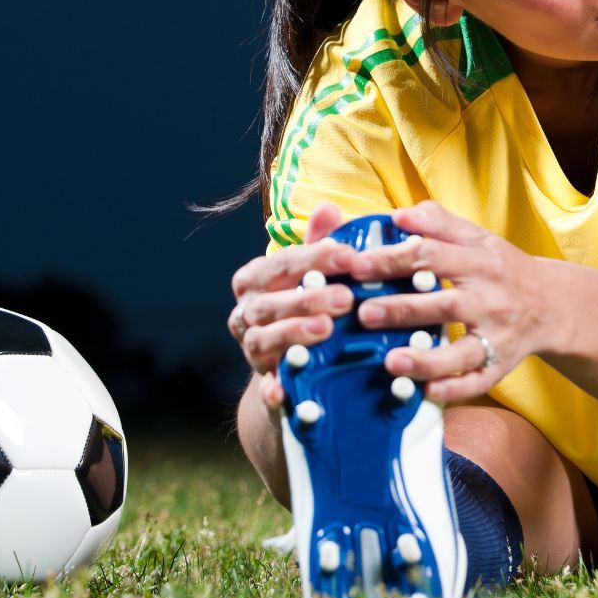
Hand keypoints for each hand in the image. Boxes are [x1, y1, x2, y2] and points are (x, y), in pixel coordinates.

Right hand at [228, 202, 360, 419]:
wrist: (293, 369)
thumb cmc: (308, 306)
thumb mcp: (313, 275)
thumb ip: (319, 245)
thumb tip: (329, 207)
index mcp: (256, 280)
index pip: (283, 263)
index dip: (315, 258)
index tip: (350, 255)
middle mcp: (246, 313)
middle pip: (270, 303)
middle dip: (307, 298)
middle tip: (347, 297)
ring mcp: (251, 349)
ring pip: (263, 340)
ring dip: (292, 334)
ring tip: (326, 330)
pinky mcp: (262, 385)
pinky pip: (263, 389)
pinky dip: (271, 390)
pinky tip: (284, 390)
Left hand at [349, 199, 554, 404]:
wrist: (552, 305)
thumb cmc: (503, 268)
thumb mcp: (478, 238)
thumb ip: (439, 223)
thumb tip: (399, 215)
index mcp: (481, 262)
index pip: (432, 256)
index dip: (394, 260)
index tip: (357, 265)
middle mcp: (490, 299)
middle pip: (445, 304)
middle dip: (403, 309)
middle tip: (363, 312)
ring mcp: (497, 335)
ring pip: (462, 351)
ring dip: (426, 359)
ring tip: (391, 362)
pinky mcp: (501, 365)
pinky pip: (478, 382)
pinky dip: (454, 389)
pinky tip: (427, 392)